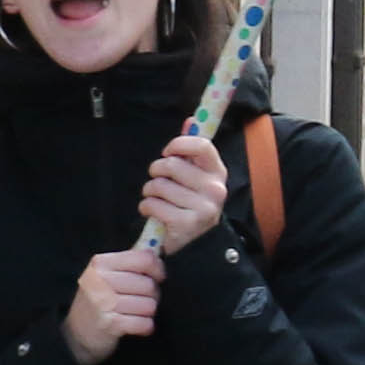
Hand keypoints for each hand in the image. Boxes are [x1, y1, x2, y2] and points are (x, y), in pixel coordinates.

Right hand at [63, 243, 164, 364]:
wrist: (77, 332)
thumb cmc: (99, 299)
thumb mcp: (107, 274)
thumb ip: (131, 262)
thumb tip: (159, 250)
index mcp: (101, 263)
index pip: (144, 258)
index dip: (158, 268)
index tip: (157, 276)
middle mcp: (100, 281)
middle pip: (149, 285)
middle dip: (152, 295)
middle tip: (140, 300)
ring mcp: (103, 303)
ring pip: (149, 305)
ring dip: (147, 312)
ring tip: (134, 313)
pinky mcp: (109, 324)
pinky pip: (145, 323)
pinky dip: (145, 327)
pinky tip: (134, 325)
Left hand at [134, 126, 230, 251]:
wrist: (198, 244)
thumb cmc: (191, 203)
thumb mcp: (196, 177)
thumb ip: (192, 150)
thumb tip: (191, 120)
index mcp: (218, 173)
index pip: (201, 146)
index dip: (178, 144)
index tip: (168, 153)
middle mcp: (215, 188)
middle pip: (171, 165)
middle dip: (156, 173)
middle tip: (159, 182)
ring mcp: (203, 207)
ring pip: (158, 185)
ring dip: (149, 193)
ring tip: (157, 200)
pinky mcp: (186, 222)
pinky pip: (152, 204)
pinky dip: (146, 208)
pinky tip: (154, 214)